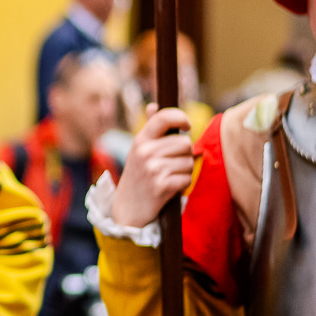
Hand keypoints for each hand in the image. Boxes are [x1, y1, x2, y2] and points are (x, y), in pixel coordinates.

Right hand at [109, 107, 193, 227]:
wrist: (127, 210)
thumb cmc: (138, 177)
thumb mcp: (138, 150)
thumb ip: (150, 128)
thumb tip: (154, 105)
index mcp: (141, 139)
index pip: (164, 117)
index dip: (181, 117)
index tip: (187, 126)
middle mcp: (145, 151)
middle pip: (185, 143)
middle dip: (185, 154)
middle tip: (173, 164)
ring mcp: (153, 169)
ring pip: (188, 161)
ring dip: (185, 171)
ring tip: (169, 176)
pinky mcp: (161, 186)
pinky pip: (187, 179)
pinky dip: (182, 184)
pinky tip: (170, 188)